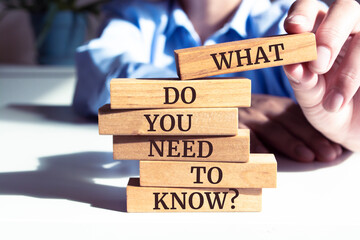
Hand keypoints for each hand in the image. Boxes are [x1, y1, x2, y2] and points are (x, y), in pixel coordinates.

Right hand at [239, 94, 341, 161]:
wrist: (219, 102)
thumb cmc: (249, 118)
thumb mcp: (270, 116)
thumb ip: (290, 127)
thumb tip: (321, 148)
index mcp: (277, 107)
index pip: (301, 120)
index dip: (318, 134)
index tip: (335, 149)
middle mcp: (265, 108)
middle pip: (291, 124)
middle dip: (311, 139)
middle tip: (327, 155)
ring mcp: (248, 116)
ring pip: (272, 129)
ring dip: (290, 143)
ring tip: (306, 156)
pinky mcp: (232, 124)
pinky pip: (245, 136)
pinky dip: (256, 147)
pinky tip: (268, 159)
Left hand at [283, 0, 359, 150]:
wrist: (353, 129)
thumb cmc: (326, 106)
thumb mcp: (309, 97)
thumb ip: (300, 81)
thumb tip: (291, 66)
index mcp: (316, 33)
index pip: (308, 9)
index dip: (302, 13)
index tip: (294, 28)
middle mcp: (344, 30)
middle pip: (344, 9)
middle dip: (330, 35)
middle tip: (318, 65)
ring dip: (349, 69)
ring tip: (332, 103)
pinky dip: (357, 79)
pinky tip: (342, 101)